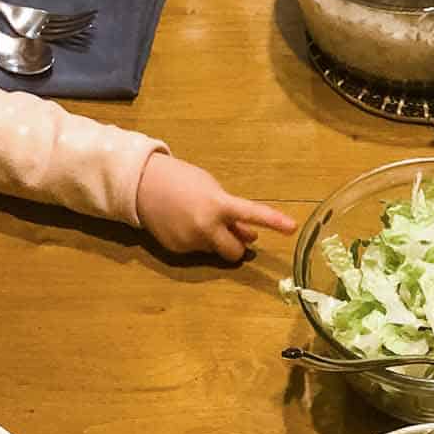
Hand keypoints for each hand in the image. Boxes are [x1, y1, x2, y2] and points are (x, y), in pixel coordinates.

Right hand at [135, 155, 296, 260]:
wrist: (141, 184)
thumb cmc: (181, 180)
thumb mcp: (212, 189)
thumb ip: (232, 213)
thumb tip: (249, 235)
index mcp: (218, 205)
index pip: (253, 214)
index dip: (274, 221)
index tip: (292, 227)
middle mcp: (206, 228)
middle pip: (235, 253)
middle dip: (236, 247)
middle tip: (233, 233)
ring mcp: (191, 242)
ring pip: (215, 252)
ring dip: (215, 241)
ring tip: (197, 219)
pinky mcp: (178, 250)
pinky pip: (197, 251)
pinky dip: (197, 242)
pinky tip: (182, 224)